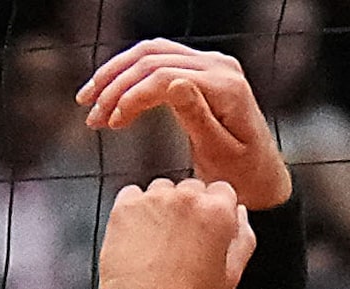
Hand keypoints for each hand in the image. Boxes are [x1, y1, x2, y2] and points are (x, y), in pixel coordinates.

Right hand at [80, 40, 292, 209]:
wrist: (261, 174)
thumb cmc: (241, 173)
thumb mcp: (219, 152)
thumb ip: (197, 116)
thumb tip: (174, 83)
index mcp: (225, 86)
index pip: (165, 77)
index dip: (132, 97)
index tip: (111, 124)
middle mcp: (218, 66)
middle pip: (154, 58)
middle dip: (115, 86)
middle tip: (91, 117)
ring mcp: (209, 64)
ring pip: (151, 52)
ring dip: (115, 74)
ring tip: (88, 101)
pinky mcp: (199, 70)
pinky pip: (158, 59)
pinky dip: (128, 73)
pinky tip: (108, 94)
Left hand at [98, 178, 256, 288]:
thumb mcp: (230, 277)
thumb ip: (243, 238)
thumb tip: (239, 214)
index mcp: (217, 211)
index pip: (222, 191)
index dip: (213, 211)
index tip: (204, 227)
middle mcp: (186, 199)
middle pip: (191, 188)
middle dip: (187, 208)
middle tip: (179, 240)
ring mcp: (154, 200)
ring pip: (161, 190)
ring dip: (161, 207)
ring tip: (156, 241)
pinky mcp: (124, 207)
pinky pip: (131, 195)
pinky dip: (133, 210)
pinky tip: (136, 235)